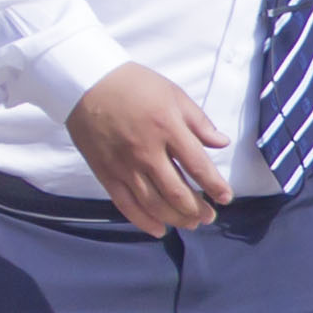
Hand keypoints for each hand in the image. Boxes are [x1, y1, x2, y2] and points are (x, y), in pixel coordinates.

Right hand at [67, 62, 232, 233]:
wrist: (85, 83)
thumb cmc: (134, 85)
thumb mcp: (174, 94)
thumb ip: (199, 122)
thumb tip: (222, 143)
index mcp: (167, 129)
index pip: (198, 166)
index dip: (215, 186)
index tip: (226, 198)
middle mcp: (146, 152)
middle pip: (177, 192)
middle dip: (197, 209)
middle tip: (209, 216)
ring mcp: (124, 165)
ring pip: (153, 203)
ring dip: (176, 218)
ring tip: (191, 224)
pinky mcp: (105, 173)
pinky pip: (125, 204)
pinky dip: (143, 221)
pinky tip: (158, 229)